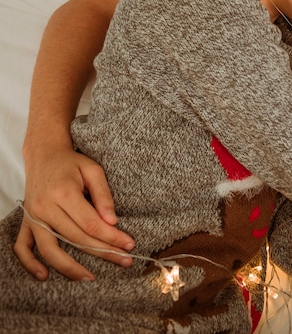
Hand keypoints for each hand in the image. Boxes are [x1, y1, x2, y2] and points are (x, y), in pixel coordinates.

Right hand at [15, 146, 134, 280]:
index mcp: (64, 193)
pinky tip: (45, 275)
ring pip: (50, 248)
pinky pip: (22, 247)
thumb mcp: (93, 170)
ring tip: (89, 277)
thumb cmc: (72, 162)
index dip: (112, 236)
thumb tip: (112, 221)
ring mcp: (32, 216)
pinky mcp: (26, 221)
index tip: (129, 244)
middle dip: (102, 251)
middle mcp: (45, 207)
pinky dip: (30, 264)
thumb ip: (103, 195)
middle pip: (75, 237)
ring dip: (69, 267)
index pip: (91, 223)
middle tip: (124, 260)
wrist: (44, 154)